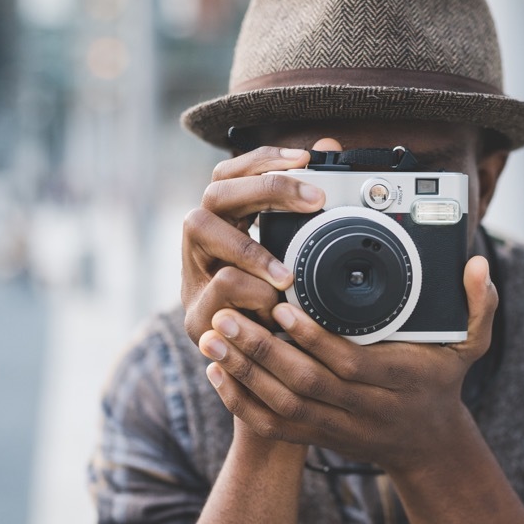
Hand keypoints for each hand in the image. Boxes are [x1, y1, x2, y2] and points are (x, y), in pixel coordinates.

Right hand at [180, 146, 325, 345]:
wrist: (265, 378)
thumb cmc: (284, 313)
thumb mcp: (302, 259)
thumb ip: (311, 208)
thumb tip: (330, 146)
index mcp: (226, 228)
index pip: (230, 174)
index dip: (262, 159)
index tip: (306, 159)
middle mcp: (202, 246)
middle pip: (215, 191)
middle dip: (266, 188)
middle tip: (314, 200)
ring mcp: (192, 279)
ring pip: (198, 226)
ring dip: (251, 244)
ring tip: (288, 274)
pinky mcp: (195, 316)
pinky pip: (217, 285)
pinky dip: (253, 291)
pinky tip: (276, 306)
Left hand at [198, 255, 498, 471]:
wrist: (429, 447)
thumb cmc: (442, 384)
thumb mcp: (470, 347)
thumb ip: (479, 306)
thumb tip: (478, 265)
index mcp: (397, 382)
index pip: (349, 363)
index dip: (314, 339)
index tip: (283, 307)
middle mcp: (364, 410)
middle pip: (305, 385)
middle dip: (261, 351)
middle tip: (226, 316)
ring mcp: (336, 427)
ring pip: (281, 406)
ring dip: (242, 372)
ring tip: (211, 336)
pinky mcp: (315, 437)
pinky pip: (272, 426)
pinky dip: (239, 402)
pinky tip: (215, 372)